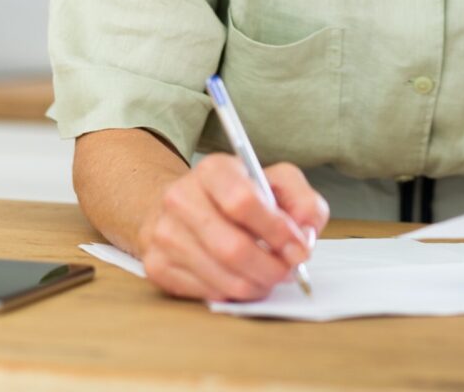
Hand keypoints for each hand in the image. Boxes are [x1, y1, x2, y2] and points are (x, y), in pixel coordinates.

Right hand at [136, 153, 328, 301]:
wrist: (181, 207)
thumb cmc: (235, 196)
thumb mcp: (274, 182)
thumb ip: (302, 200)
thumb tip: (306, 233)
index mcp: (213, 170)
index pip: (243, 201)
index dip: (277, 231)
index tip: (299, 247)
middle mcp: (181, 198)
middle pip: (233, 247)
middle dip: (272, 268)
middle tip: (288, 271)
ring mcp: (164, 233)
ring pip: (223, 277)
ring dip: (257, 285)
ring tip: (268, 276)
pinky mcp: (157, 265)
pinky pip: (207, 293)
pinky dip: (234, 293)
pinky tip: (241, 279)